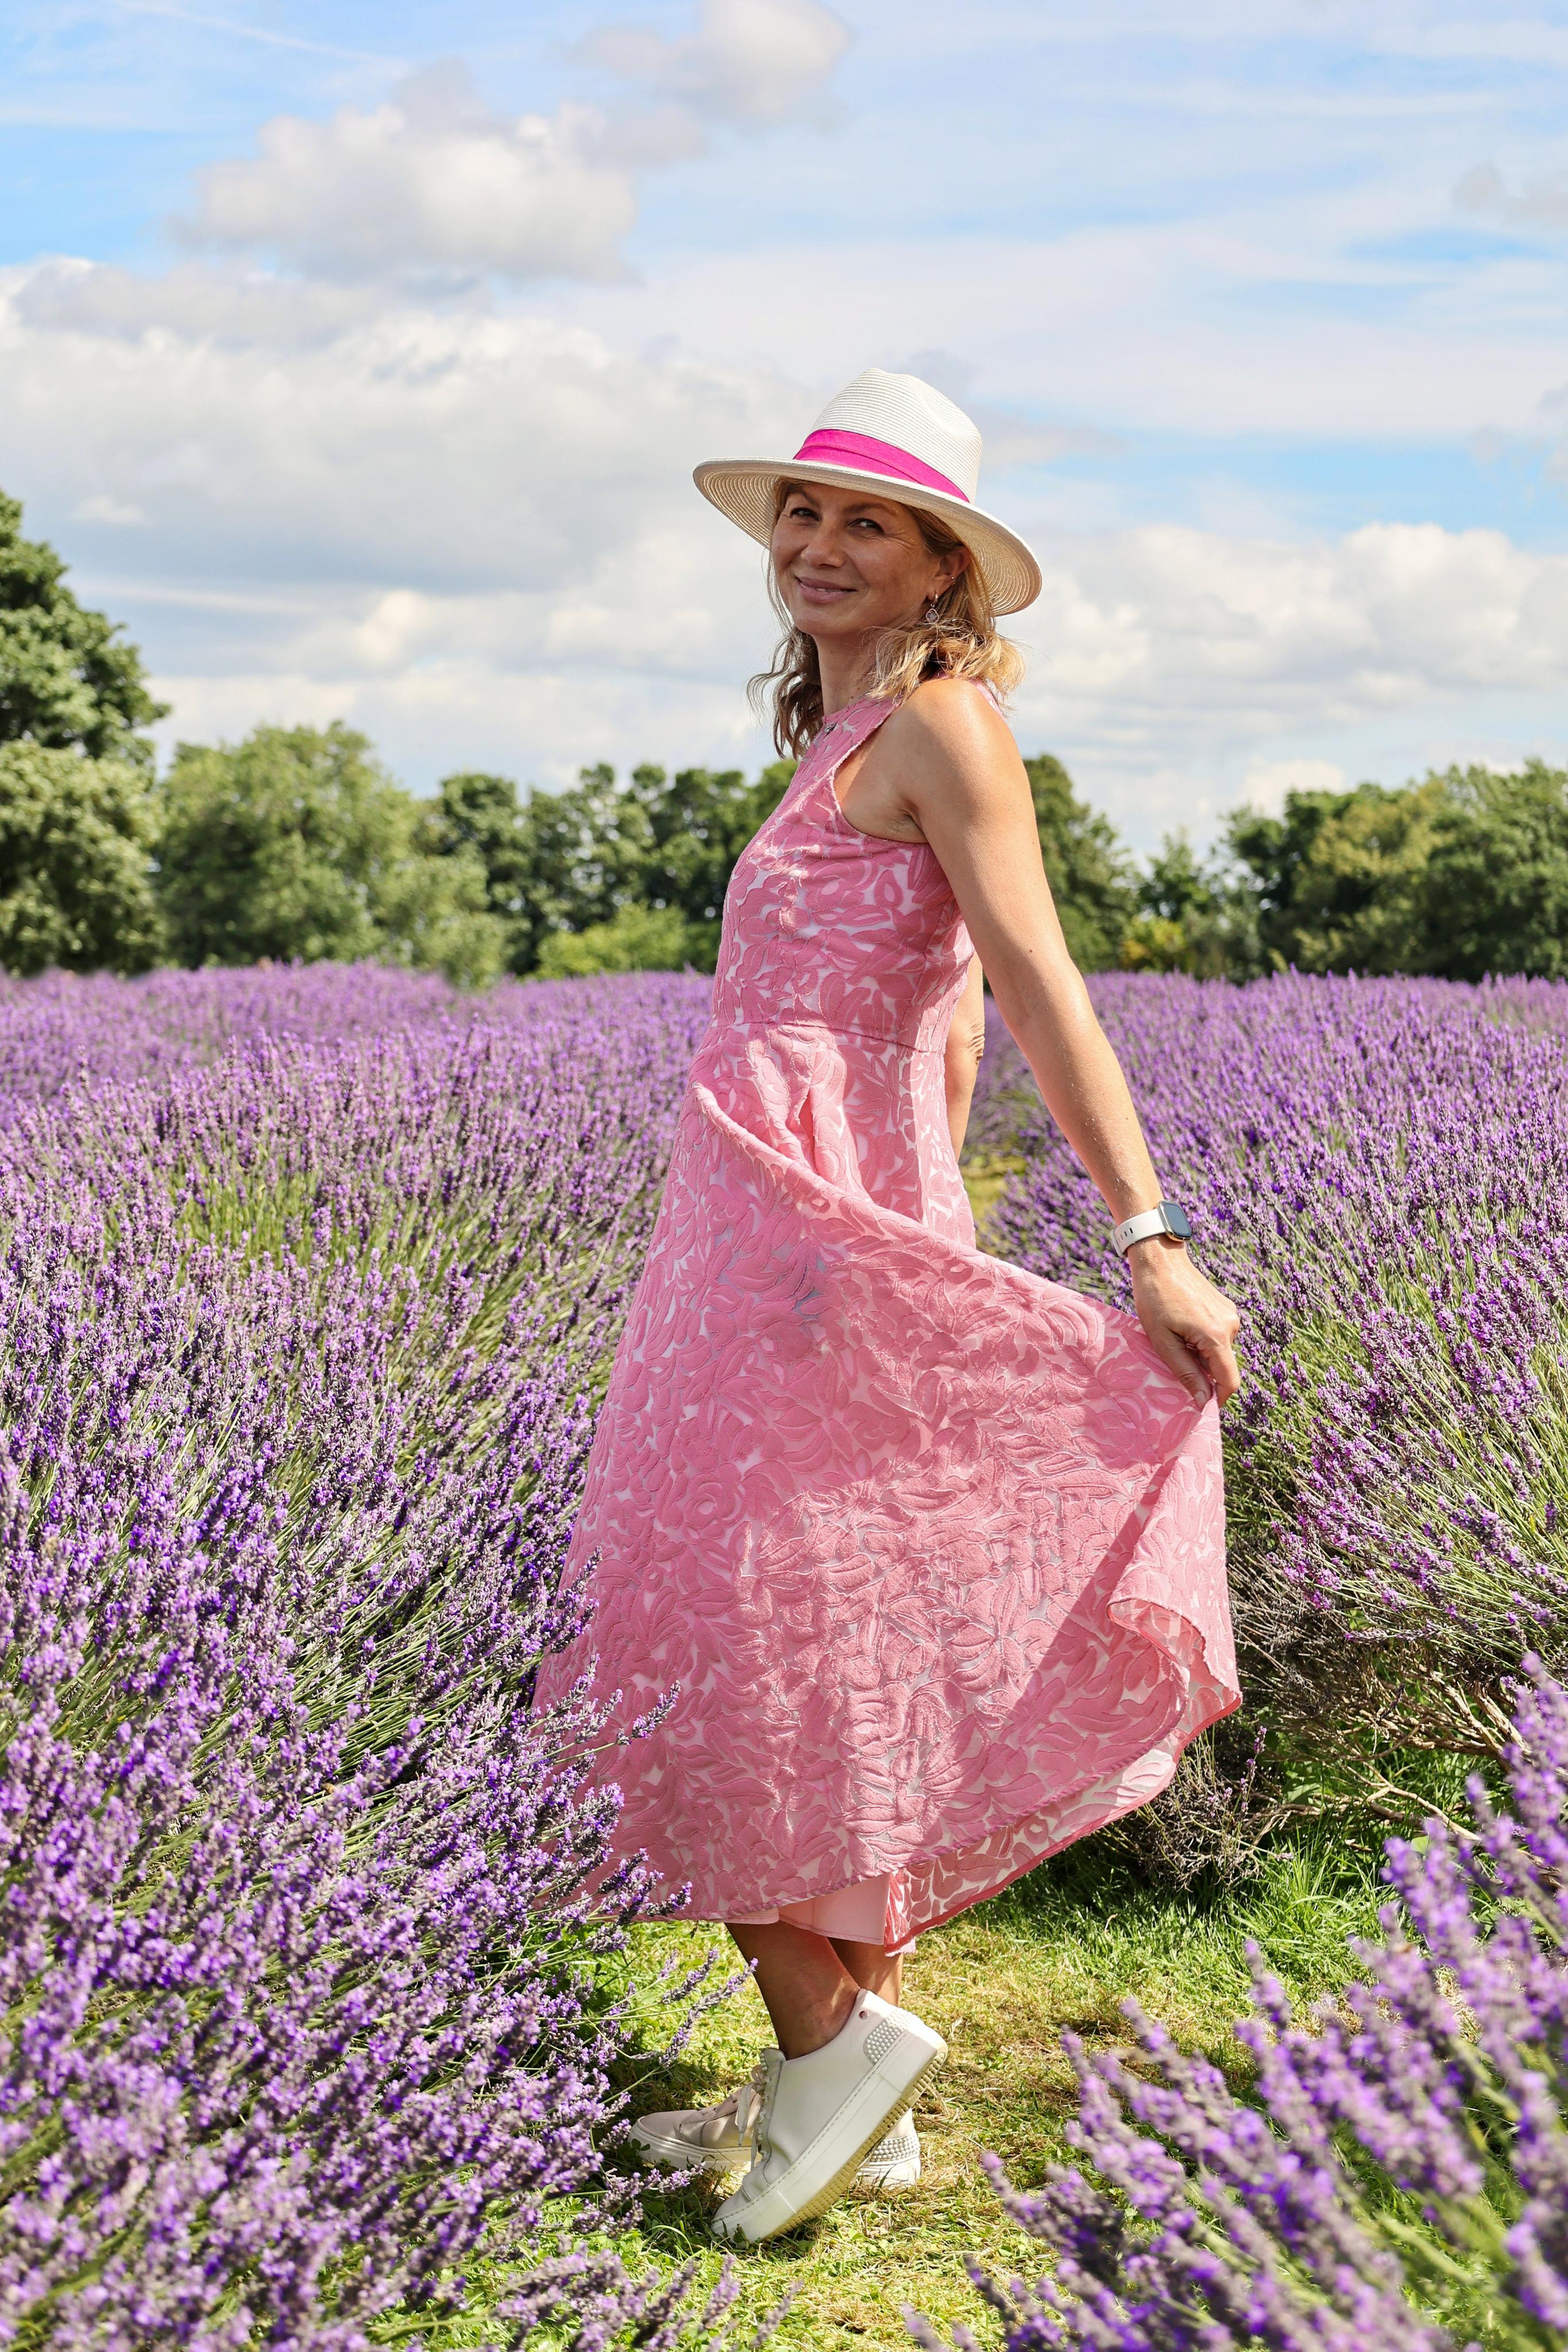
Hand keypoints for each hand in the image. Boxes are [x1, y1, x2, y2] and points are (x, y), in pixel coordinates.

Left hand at [1127, 1239, 1240, 1405]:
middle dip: (1203, 1372)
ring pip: (1220, 1351)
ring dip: (1201, 1354)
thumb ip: (1186, 1373)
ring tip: (1175, 1337)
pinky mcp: (1226, 1308)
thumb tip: (1203, 1402)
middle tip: (1174, 1359)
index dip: (1218, 1398)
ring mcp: (1230, 1315)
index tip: (1200, 1404)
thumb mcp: (1163, 1341)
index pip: (1229, 1381)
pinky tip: (1182, 1326)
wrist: (1160, 1260)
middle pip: (1223, 1366)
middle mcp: (1231, 1326)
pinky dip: (1203, 1340)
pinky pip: (1218, 1336)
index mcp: (1216, 1336)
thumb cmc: (1155, 1299)